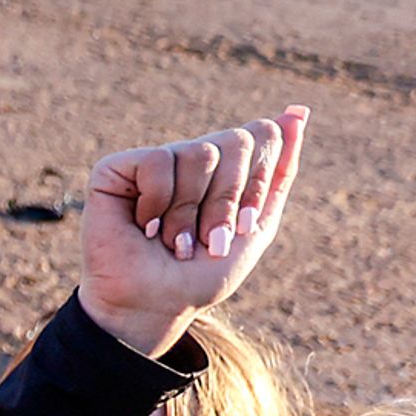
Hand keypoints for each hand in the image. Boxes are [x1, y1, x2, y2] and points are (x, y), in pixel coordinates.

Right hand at [77, 109, 303, 357]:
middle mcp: (192, 156)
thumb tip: (299, 110)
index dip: (257, 186)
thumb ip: (279, 170)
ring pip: (199, 152)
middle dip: (229, 201)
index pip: (264, 136)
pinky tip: (145, 225)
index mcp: (226, 167)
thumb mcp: (256, 226)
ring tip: (173, 241)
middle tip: (208, 240)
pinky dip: (158, 202)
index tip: (243, 227)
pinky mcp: (116, 168)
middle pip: (237, 140)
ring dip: (192, 211)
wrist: (156, 306)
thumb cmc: (202, 274)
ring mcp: (156, 161)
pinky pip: (159, 161)